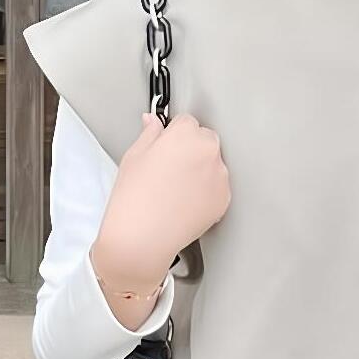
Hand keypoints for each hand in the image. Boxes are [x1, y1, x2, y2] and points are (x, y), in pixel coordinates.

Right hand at [94, 112, 230, 289]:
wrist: (143, 237)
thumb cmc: (135, 199)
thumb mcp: (134, 156)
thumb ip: (150, 134)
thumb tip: (153, 123)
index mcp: (186, 135)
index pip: (186, 121)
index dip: (173, 135)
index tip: (165, 146)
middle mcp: (208, 152)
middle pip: (204, 140)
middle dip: (191, 149)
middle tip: (169, 169)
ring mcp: (220, 177)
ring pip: (213, 164)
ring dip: (201, 170)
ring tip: (175, 189)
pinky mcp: (224, 199)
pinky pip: (218, 187)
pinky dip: (206, 191)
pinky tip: (185, 200)